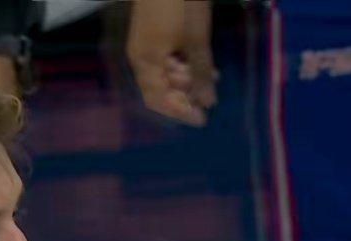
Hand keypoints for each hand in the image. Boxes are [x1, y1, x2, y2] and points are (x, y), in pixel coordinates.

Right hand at [127, 0, 217, 125]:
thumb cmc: (181, 4)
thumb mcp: (197, 40)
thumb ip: (201, 72)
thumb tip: (208, 102)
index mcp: (147, 61)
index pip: (158, 100)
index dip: (180, 112)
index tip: (203, 119)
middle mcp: (140, 56)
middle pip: (159, 89)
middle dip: (184, 96)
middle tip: (208, 97)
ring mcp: (143, 44)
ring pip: (163, 74)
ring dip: (185, 80)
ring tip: (210, 78)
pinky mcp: (150, 33)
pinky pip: (164, 59)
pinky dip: (181, 65)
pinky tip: (200, 63)